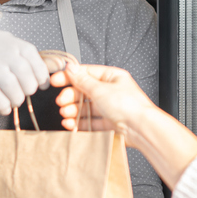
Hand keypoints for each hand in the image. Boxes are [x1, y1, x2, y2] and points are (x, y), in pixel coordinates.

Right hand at [0, 30, 49, 113]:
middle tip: (26, 94)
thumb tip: (59, 67)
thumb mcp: (7, 59)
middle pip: (23, 70)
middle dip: (29, 87)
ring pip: (11, 85)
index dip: (41, 71)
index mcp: (5, 39)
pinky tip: (4, 107)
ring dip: (17, 98)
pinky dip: (4, 106)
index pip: (30, 52)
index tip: (42, 84)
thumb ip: (29, 62)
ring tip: (15, 102)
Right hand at [51, 63, 196, 189]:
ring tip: (66, 114)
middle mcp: (112, 92)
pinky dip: (80, 123)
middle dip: (70, 97)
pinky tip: (72, 125)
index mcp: (112, 77)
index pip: (86, 74)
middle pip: (84, 92)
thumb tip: (71, 68)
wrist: (141, 129)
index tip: (55, 81)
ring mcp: (111, 108)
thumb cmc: (128, 106)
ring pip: (86, 108)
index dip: (69, 77)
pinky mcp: (109, 124)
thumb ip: (82, 80)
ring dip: (73, 111)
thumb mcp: (100, 89)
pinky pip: (91, 122)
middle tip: (61, 101)